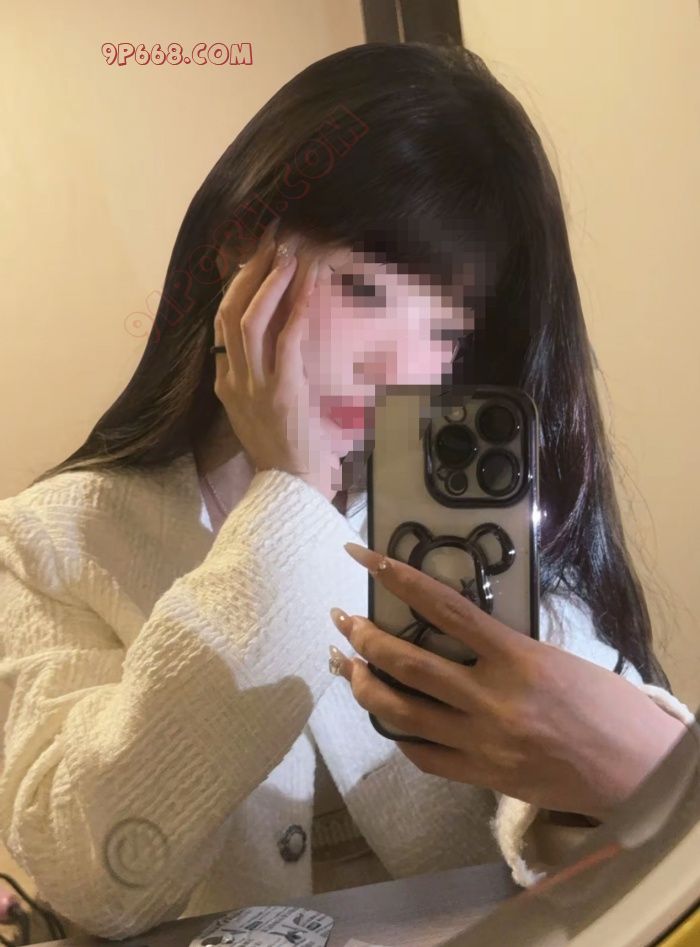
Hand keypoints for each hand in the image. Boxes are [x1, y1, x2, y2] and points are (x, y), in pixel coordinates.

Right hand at [213, 219, 342, 501]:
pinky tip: (309, 284)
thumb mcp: (261, 410)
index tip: (254, 260)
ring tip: (287, 255)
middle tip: (269, 244)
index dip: (237, 288)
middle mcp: (232, 382)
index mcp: (225, 385)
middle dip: (247, 275)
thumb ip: (261, 376)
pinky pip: (285, 340)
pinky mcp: (280, 393)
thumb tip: (281, 336)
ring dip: (269, 283)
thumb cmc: (284, 451)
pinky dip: (297, 307)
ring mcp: (254, 387)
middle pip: (229, 315)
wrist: (291, 487)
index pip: (222, 326)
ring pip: (249, 322)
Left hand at [330, 544, 687, 821]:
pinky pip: (424, 757)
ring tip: (348, 665)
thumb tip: (456, 632)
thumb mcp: (555, 659)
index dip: (400, 579)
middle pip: (409, 664)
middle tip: (343, 620)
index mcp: (516, 659)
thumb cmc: (607, 708)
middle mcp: (491, 699)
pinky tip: (387, 721)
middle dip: (366, 638)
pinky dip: (399, 736)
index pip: (445, 609)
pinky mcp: (481, 778)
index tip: (366, 557)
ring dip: (366, 685)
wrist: (635, 774)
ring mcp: (481, 742)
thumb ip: (503, 648)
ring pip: (403, 713)